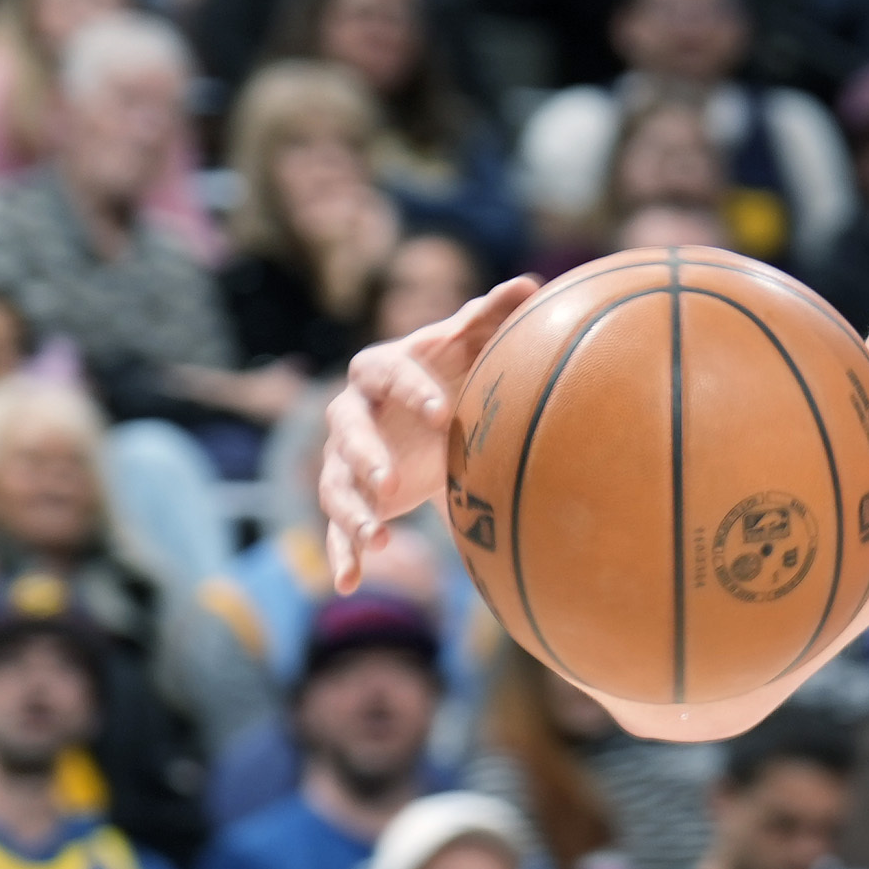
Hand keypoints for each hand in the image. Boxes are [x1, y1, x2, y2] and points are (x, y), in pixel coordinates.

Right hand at [318, 270, 546, 590]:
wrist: (426, 410)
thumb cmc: (449, 371)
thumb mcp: (467, 350)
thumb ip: (489, 320)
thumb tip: (531, 285)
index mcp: (379, 370)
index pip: (386, 373)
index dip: (410, 390)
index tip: (443, 412)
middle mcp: (352, 413)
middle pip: (347, 429)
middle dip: (364, 454)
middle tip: (389, 481)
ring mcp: (345, 457)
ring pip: (336, 483)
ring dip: (352, 511)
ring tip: (377, 539)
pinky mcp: (351, 495)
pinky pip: (337, 526)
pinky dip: (342, 554)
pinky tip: (348, 584)